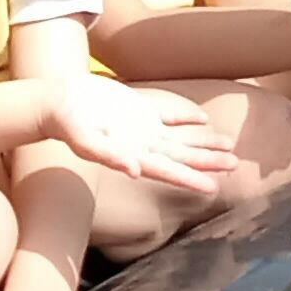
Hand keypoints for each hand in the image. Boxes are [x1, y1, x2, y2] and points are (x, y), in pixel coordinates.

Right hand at [45, 76, 237, 193]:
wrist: (55, 101)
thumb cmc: (66, 123)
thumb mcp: (85, 140)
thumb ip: (109, 156)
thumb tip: (135, 172)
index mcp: (132, 154)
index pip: (168, 170)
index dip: (191, 179)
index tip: (213, 188)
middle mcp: (141, 144)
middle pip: (181, 157)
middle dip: (207, 162)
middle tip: (235, 165)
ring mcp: (141, 128)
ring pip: (180, 139)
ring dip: (204, 144)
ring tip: (229, 148)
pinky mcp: (137, 110)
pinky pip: (168, 116)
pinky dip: (187, 118)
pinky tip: (204, 121)